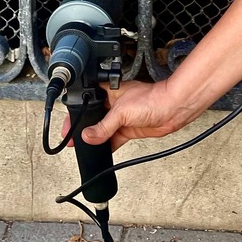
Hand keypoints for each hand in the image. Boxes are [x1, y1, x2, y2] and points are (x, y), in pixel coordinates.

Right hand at [76, 79, 198, 151]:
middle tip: (72, 139)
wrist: (172, 109)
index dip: (77, 111)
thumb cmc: (151, 99)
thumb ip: (103, 126)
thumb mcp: (121, 112)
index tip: (69, 125)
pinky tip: (100, 151)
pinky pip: (112, 139)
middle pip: (92, 116)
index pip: (86, 100)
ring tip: (83, 147)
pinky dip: (106, 145)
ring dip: (94, 138)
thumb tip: (88, 136)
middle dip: (83, 127)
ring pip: (102, 129)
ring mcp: (120, 117)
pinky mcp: (128, 129)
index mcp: (108, 91)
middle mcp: (112, 103)